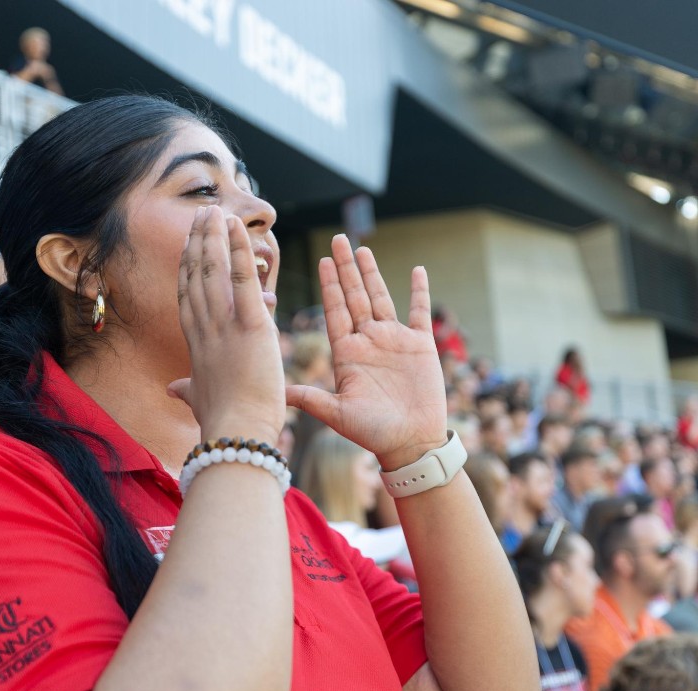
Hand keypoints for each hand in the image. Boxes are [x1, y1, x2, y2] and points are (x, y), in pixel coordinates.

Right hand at [168, 206, 284, 443]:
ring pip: (213, 272)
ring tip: (214, 211)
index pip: (188, 298)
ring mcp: (224, 326)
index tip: (189, 245)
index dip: (186, 268)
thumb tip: (172, 389)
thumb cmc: (223, 422)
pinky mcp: (250, 326)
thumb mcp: (200, 400)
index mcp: (197, 345)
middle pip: (196, 276)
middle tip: (201, 215)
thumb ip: (188, 388)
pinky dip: (239, 251)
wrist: (237, 433)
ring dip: (213, 238)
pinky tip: (235, 228)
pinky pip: (243, 281)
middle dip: (198, 243)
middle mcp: (204, 330)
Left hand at [286, 235, 446, 470]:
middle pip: (355, 296)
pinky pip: (420, 312)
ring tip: (362, 248)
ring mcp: (394, 341)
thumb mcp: (337, 413)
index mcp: (347, 353)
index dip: (329, 286)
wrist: (410, 444)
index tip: (322, 261)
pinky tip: (417, 270)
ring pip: (381, 298)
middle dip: (346, 268)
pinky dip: (419, 292)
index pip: (335, 311)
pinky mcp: (420, 346)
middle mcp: (368, 342)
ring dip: (372, 273)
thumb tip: (277, 392)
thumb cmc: (373, 433)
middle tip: (338, 239)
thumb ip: (310, 398)